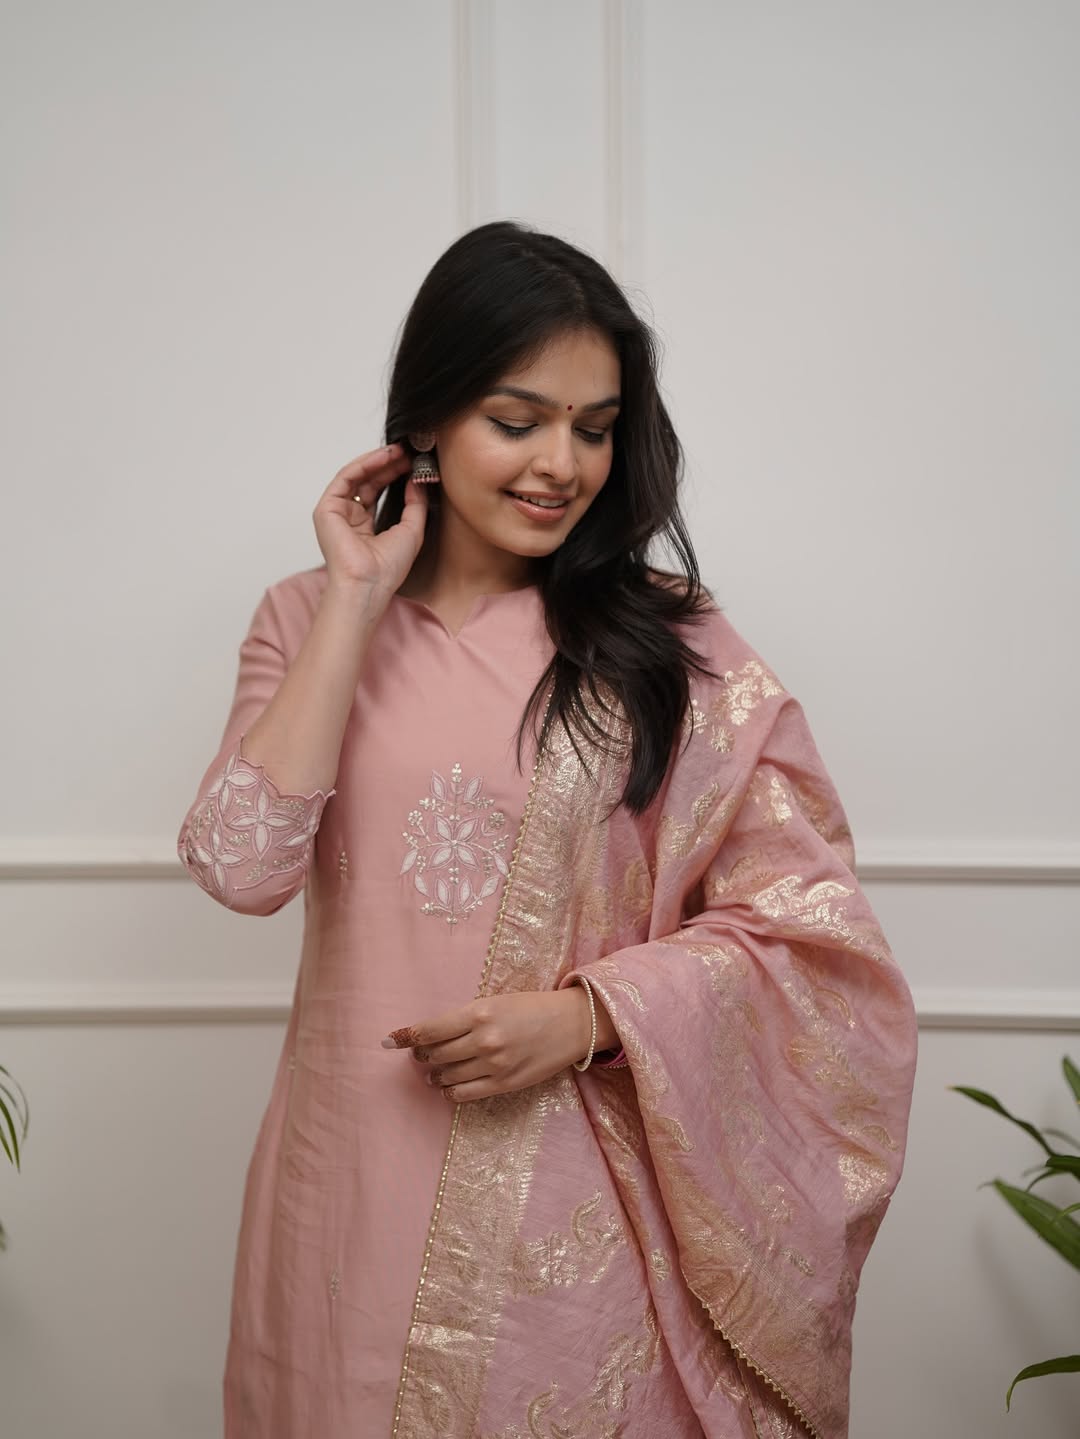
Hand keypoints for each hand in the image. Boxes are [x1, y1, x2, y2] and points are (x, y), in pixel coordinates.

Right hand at [313, 443, 428, 595]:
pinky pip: (346, 478)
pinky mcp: (326, 509)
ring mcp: (336, 513)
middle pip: (368, 482)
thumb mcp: (411, 529)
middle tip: (409, 452)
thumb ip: (415, 503)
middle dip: (388, 465)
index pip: (378, 492)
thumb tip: (417, 479)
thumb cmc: (388, 568)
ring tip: (400, 451)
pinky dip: (364, 465)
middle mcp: (348, 518)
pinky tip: (384, 457)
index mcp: (364, 527)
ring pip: (357, 477)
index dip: (395, 475)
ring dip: (378, 461)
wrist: (369, 583)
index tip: (414, 462)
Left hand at [380, 990, 599, 1102]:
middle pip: (435, 1054)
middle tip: (420, 1054)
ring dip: (434, 1075)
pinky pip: (464, 1094)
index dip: (407, 1036)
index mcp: (479, 1012)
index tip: (391, 1040)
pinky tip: (448, 1086)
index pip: (430, 1030)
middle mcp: (484, 1039)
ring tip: (434, 1072)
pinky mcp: (504, 1084)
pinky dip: (449, 1091)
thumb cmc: (531, 1008)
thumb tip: (430, 1036)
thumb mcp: (495, 1002)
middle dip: (422, 1055)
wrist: (571, 1025)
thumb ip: (464, 1018)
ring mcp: (494, 1064)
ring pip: (446, 1076)